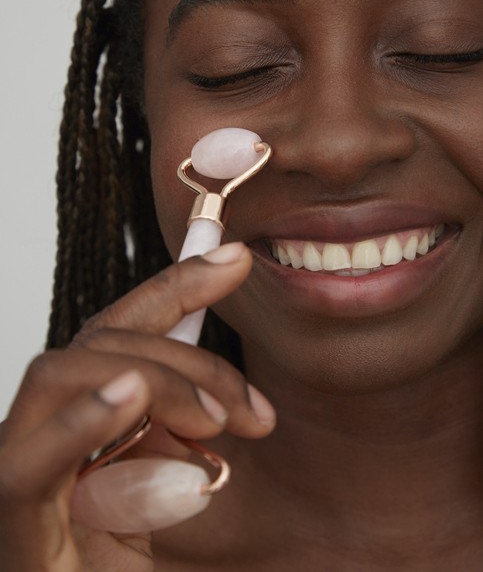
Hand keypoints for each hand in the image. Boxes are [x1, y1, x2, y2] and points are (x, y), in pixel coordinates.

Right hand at [0, 243, 275, 571]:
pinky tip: (128, 395)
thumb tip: (212, 395)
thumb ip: (173, 431)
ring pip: (62, 373)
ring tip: (214, 421)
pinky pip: (27, 465)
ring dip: (152, 380)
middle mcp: (40, 428)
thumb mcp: (163, 484)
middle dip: (187, 360)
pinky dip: (80, 423)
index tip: (234, 259)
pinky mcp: (12, 521)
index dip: (176, 285)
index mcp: (78, 415)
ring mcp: (17, 469)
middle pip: (101, 345)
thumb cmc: (117, 567)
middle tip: (251, 410)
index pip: (121, 329)